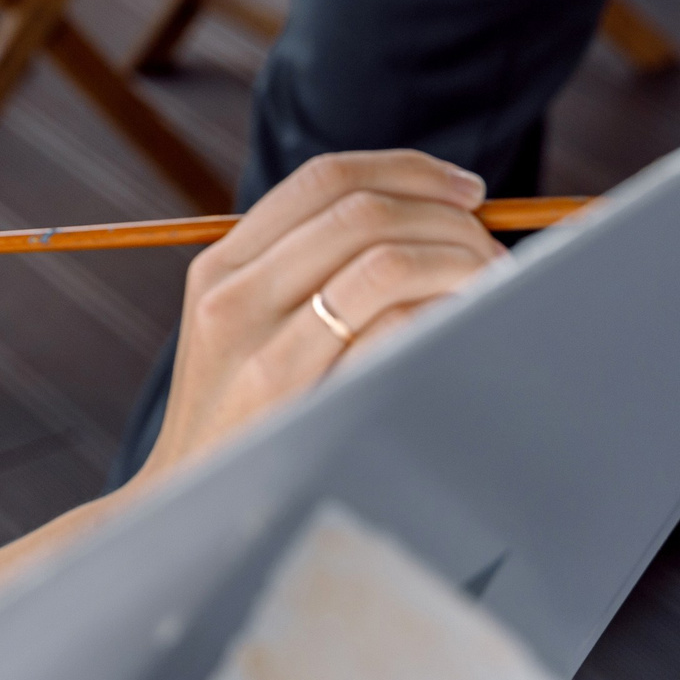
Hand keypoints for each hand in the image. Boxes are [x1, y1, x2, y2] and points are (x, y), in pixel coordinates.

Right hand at [141, 150, 503, 480]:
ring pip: (383, 260)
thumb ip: (300, 274)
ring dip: (457, 263)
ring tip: (489, 288)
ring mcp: (260, 346)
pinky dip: (441, 314)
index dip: (408, 170)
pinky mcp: (293, 397)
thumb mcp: (241, 333)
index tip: (468, 190)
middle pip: (361, 210)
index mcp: (222, 265)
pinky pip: (389, 325)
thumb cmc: (239, 420)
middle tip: (490, 249)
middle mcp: (233, 294)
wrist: (189, 509)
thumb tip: (417, 219)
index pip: (324, 178)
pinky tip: (464, 329)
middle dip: (447, 218)